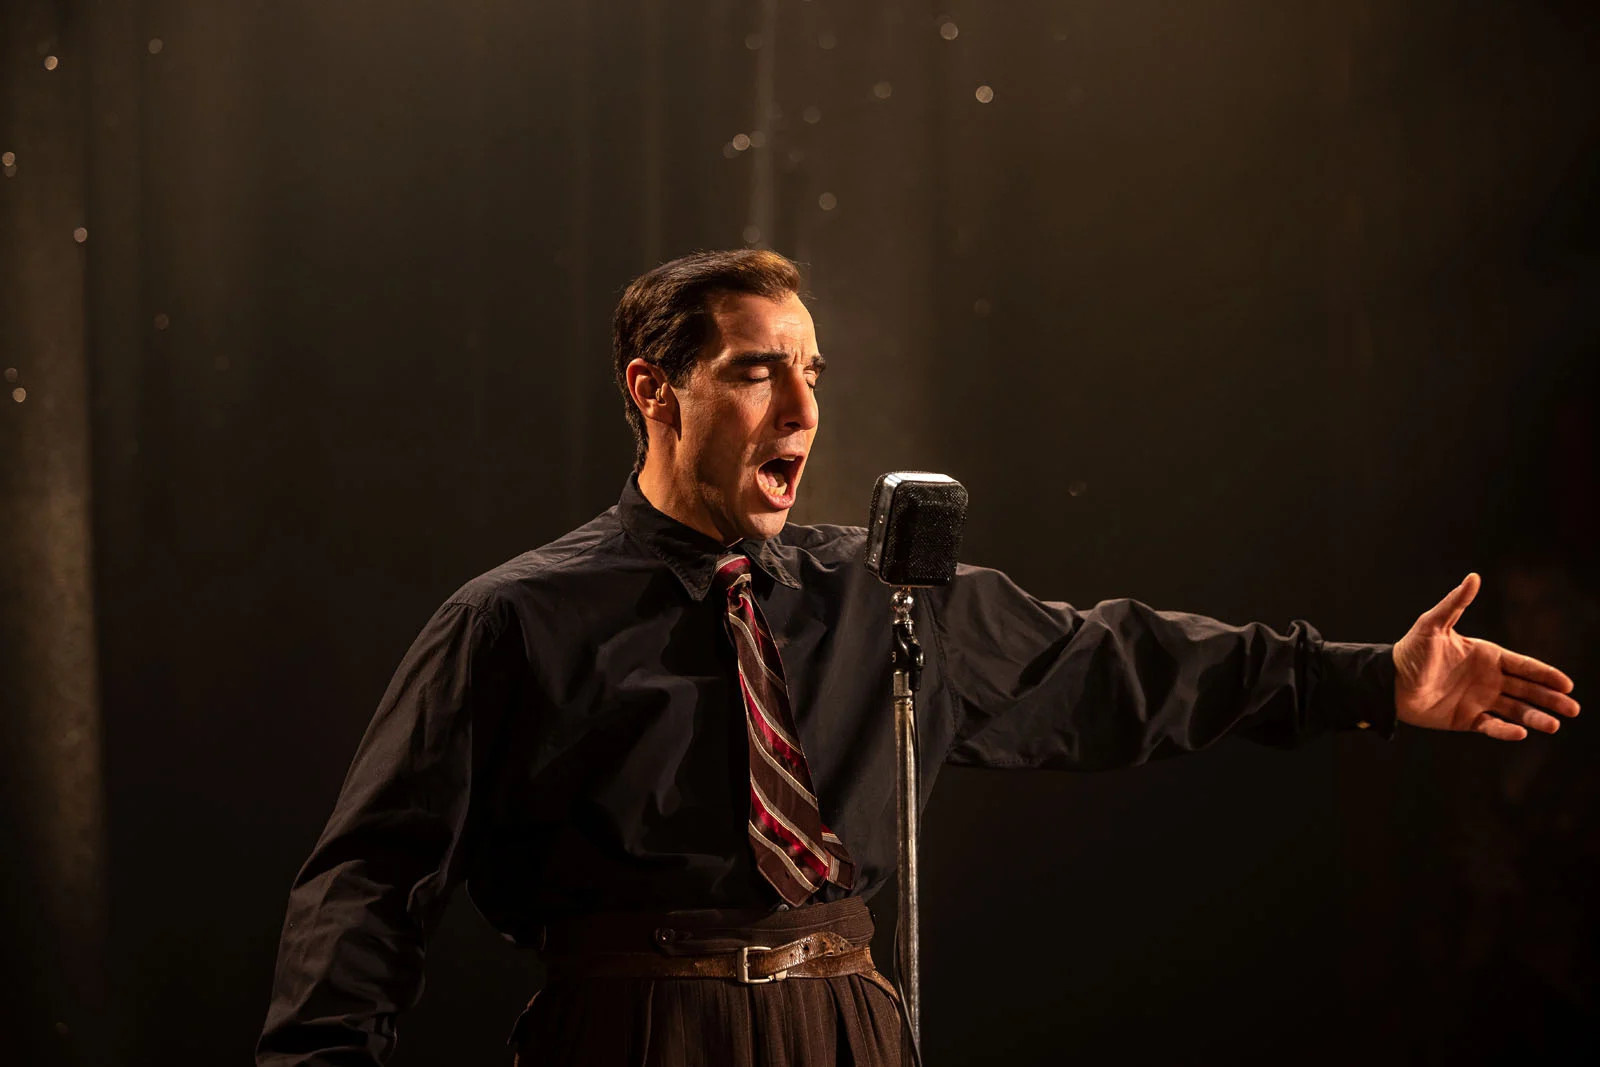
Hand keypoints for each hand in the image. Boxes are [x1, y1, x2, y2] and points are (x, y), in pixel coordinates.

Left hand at [1393, 573, 1579, 739]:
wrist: (1387, 682)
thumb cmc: (1410, 651)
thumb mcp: (1432, 625)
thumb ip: (1455, 604)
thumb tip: (1474, 577)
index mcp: (1486, 656)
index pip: (1524, 666)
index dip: (1545, 675)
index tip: (1567, 684)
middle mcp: (1487, 678)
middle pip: (1527, 690)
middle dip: (1550, 699)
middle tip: (1573, 709)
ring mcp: (1479, 699)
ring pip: (1515, 710)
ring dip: (1534, 718)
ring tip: (1553, 726)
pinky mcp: (1466, 719)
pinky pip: (1491, 726)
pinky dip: (1505, 731)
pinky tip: (1520, 733)